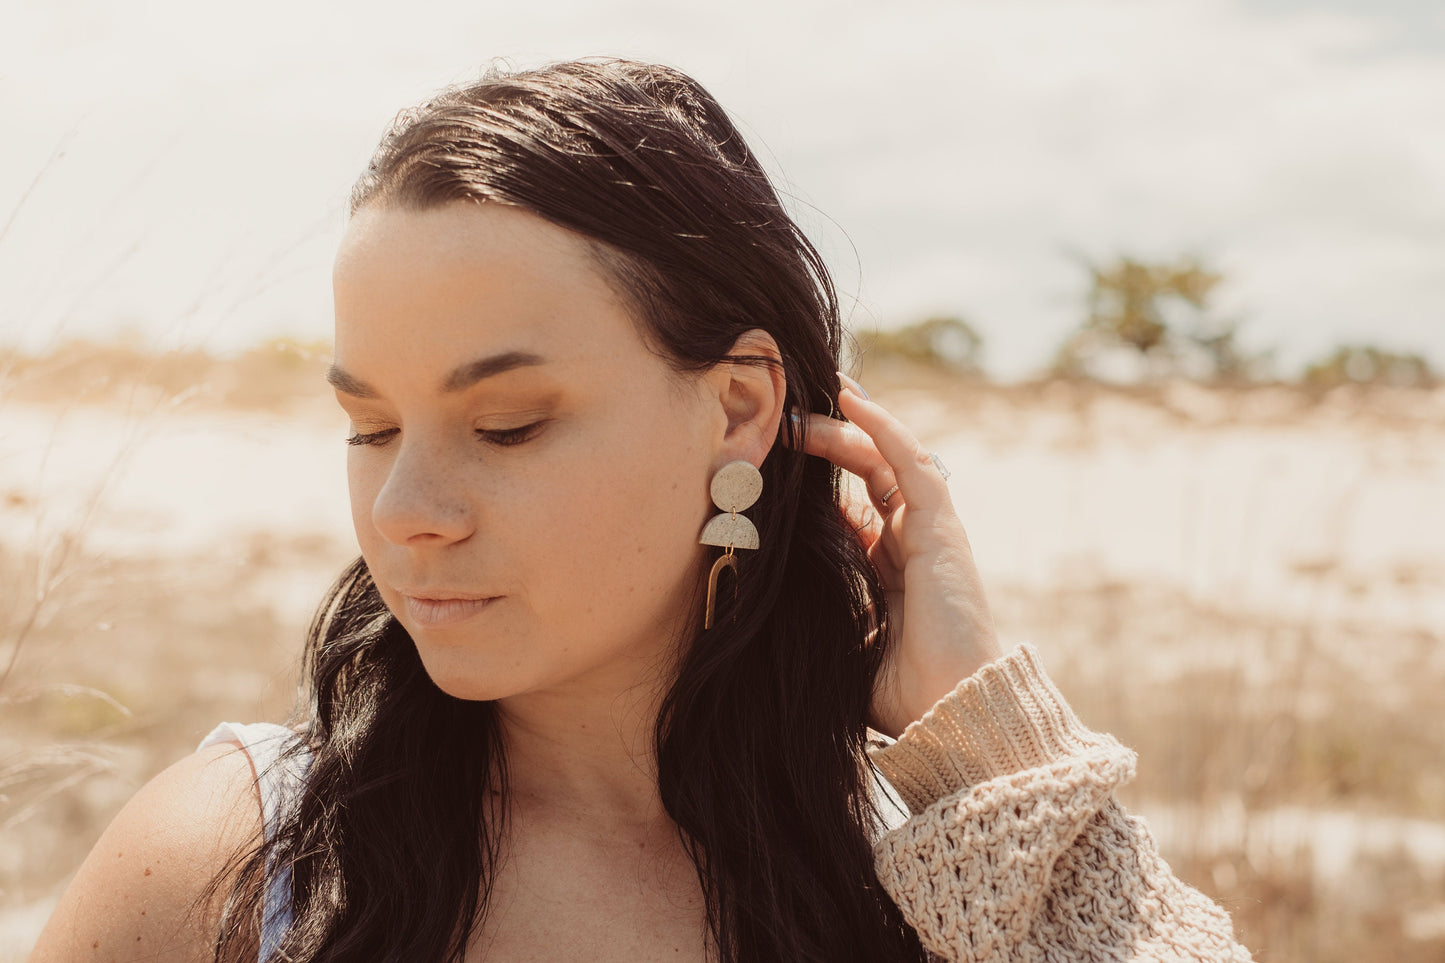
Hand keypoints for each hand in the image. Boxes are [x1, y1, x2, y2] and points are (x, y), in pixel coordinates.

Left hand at [786, 375, 1001, 737]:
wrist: (951, 715)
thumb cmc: (903, 696)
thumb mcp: (843, 647)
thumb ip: (818, 618)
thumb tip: (760, 610)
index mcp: (892, 572)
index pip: (853, 508)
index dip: (818, 481)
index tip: (772, 460)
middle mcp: (913, 544)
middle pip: (868, 473)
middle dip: (828, 440)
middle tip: (784, 415)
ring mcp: (930, 532)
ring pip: (886, 458)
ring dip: (847, 424)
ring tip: (812, 391)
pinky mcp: (942, 528)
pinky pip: (910, 461)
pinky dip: (881, 426)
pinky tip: (850, 399)